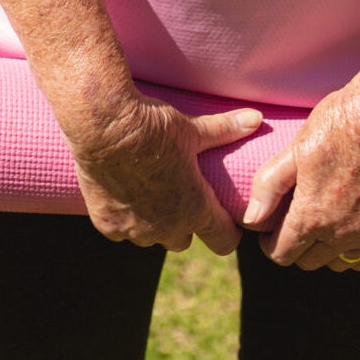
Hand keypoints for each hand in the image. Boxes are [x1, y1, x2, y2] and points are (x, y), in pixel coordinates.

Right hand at [69, 91, 262, 255]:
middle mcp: (166, 227)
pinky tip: (122, 196)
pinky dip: (123, 219)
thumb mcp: (190, 128)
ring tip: (150, 195)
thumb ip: (224, 130)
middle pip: (183, 241)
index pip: (223, 241)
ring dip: (153, 224)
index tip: (226, 220)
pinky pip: (121, 232)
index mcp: (195, 208)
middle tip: (181, 198)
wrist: (102, 126)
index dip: (228, 232)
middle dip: (185, 224)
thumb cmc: (151, 126)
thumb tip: (256, 119)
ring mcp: (135, 229)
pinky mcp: (107, 224)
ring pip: (151, 238)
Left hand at [242, 79, 359, 272]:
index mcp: (311, 216)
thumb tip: (251, 220)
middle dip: (296, 246)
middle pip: (308, 261)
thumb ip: (269, 186)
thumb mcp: (294, 150)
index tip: (270, 229)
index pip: (282, 254)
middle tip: (296, 221)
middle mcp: (340, 234)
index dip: (270, 243)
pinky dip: (359, 255)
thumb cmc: (336, 127)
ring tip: (323, 224)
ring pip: (339, 263)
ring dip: (326, 250)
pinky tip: (352, 234)